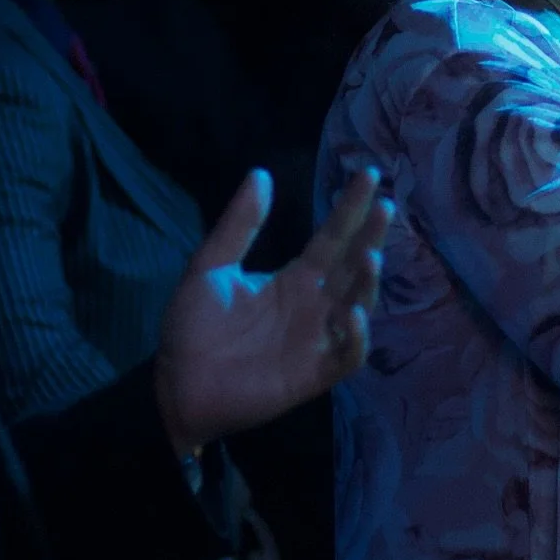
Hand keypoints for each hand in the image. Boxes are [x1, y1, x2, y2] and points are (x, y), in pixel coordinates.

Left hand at [154, 167, 391, 454]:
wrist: (174, 386)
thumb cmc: (192, 327)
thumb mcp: (210, 267)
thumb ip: (239, 225)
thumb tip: (262, 173)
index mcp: (295, 278)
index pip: (333, 237)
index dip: (351, 207)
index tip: (369, 175)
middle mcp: (314, 304)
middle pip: (353, 265)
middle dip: (371, 236)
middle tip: (385, 207)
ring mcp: (317, 339)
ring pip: (359, 304)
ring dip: (368, 282)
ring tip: (370, 257)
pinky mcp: (314, 374)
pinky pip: (348, 355)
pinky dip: (357, 337)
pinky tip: (351, 314)